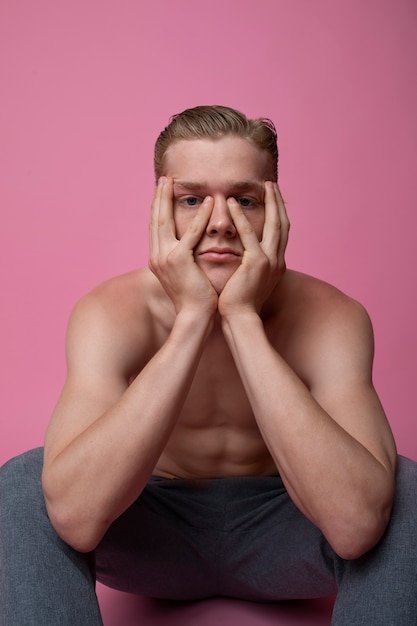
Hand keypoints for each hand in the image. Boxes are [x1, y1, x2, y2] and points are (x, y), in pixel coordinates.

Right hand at [149, 177, 217, 315]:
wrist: (195, 317)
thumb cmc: (195, 299)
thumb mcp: (185, 275)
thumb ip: (184, 258)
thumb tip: (189, 248)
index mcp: (157, 259)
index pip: (156, 227)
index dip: (157, 207)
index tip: (161, 191)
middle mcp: (157, 256)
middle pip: (154, 219)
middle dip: (158, 197)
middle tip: (163, 178)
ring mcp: (165, 258)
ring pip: (164, 221)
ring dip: (168, 199)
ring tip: (174, 182)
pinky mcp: (179, 260)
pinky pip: (190, 233)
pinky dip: (199, 217)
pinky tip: (208, 203)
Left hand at [218, 182, 288, 317]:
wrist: (240, 319)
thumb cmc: (240, 303)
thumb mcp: (251, 281)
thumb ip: (252, 267)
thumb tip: (247, 259)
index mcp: (277, 264)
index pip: (281, 232)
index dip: (279, 213)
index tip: (274, 197)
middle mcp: (278, 260)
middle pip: (283, 223)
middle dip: (278, 202)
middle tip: (272, 183)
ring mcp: (270, 261)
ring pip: (273, 224)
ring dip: (269, 202)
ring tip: (263, 186)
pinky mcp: (257, 264)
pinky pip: (249, 235)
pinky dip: (242, 219)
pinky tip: (234, 204)